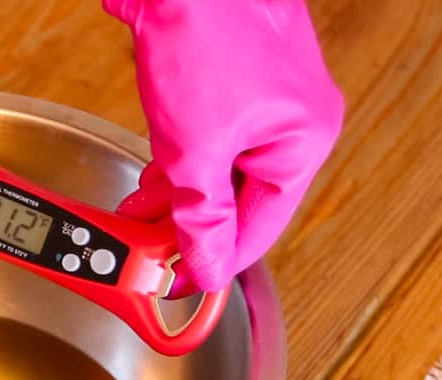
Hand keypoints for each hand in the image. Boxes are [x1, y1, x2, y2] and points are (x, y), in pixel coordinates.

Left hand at [104, 0, 343, 291]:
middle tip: (150, 255)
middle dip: (191, 228)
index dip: (218, 262)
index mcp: (302, 142)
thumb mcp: (194, 147)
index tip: (180, 288)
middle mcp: (292, 123)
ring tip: (138, 220)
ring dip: (179, 198)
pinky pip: (209, 141)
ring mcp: (262, 100)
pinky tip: (150, 182)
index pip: (261, 228)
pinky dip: (179, 165)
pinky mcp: (230, 82)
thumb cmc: (203, 29)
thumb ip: (199, 215)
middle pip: (241, 201)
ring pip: (220, 172)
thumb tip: (203, 266)